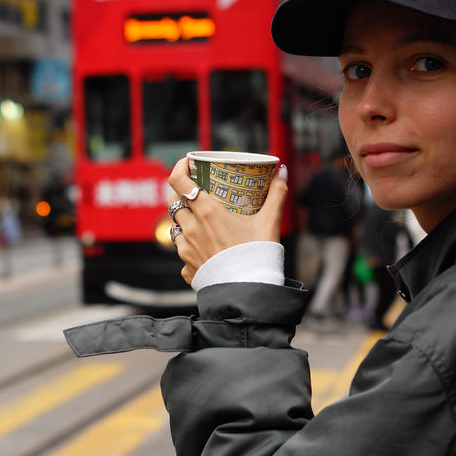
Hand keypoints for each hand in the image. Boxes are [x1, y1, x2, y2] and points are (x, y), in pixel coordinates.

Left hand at [167, 158, 287, 284]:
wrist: (249, 293)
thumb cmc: (258, 255)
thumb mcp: (269, 221)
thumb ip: (277, 194)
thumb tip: (282, 170)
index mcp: (206, 212)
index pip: (179, 182)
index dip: (179, 167)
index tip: (188, 163)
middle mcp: (191, 229)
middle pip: (173, 202)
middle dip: (180, 193)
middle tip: (195, 191)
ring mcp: (186, 249)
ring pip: (175, 227)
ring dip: (184, 220)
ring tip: (200, 220)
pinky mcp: (187, 268)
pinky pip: (182, 252)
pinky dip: (190, 246)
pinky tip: (205, 249)